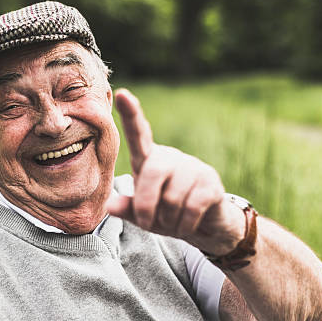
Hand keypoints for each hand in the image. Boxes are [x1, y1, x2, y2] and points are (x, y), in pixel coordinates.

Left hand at [106, 89, 244, 254]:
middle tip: (147, 223)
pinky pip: (191, 208)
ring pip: (171, 197)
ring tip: (172, 222)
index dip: (130, 115)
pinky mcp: (211, 182)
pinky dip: (184, 225)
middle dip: (145, 206)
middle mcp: (170, 158)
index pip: (138, 134)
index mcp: (149, 160)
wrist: (205, 226)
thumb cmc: (167, 216)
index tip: (122, 94)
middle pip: (152, 173)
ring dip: (167, 220)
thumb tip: (109, 206)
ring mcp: (193, 167)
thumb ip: (127, 209)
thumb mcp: (143, 216)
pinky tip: (188, 224)